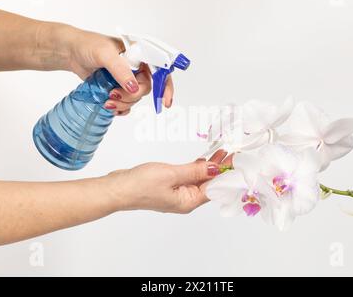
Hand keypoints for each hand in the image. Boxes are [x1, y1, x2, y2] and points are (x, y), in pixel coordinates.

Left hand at [63, 26, 173, 115]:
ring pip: (135, 98)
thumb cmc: (88, 45)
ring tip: (106, 101)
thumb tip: (134, 88)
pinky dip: (119, 108)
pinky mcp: (118, 89)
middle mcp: (137, 67)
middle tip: (114, 94)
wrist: (70, 52)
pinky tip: (109, 106)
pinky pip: (126, 104)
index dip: (165, 86)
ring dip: (123, 103)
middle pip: (146, 88)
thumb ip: (120, 70)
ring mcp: (127, 79)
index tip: (165, 102)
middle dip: (132, 96)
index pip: (160, 70)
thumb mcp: (105, 54)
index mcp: (140, 54)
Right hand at [104, 150, 231, 213]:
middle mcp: (185, 200)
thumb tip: (216, 169)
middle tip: (230, 152)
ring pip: (198, 180)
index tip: (235, 160)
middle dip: (220, 169)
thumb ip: (195, 171)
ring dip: (208, 167)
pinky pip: (187, 178)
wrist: (117, 189)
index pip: (214, 188)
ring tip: (220, 152)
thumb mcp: (172, 174)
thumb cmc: (141, 184)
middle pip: (208, 184)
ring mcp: (176, 194)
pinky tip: (202, 161)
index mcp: (188, 202)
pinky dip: (196, 169)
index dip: (226, 174)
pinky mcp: (169, 187)